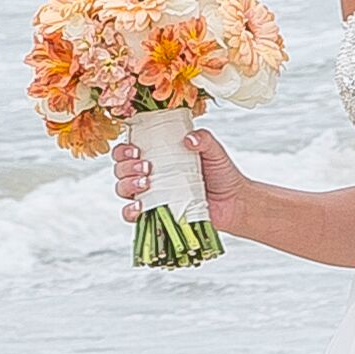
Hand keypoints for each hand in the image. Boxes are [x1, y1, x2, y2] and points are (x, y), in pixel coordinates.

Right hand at [109, 126, 240, 209]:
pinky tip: (139, 206)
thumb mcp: (214, 152)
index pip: (128, 150)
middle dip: (126, 166)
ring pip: (122, 189)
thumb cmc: (222, 174)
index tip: (136, 149)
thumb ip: (204, 140)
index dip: (124, 149)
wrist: (234, 202)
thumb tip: (189, 138)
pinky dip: (130, 211)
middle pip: (120, 169)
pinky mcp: (154, 214)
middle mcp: (149, 175)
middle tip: (146, 166)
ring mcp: (151, 196)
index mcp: (158, 156)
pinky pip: (131, 214)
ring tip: (146, 183)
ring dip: (127, 184)